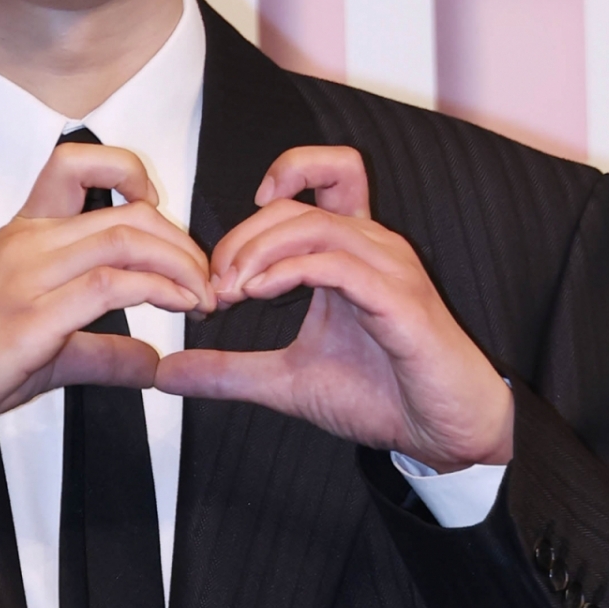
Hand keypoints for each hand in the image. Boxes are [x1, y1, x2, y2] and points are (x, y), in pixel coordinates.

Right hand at [0, 141, 215, 450]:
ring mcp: (25, 277)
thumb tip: (154, 366)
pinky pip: (108, 288)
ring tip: (202, 300)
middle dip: (182, 242)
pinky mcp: (28, 321)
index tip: (161, 214)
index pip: (75, 162)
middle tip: (206, 281)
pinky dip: (157, 293)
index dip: (130, 171)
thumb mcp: (40, 350)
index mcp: (22, 234)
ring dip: (180, 266)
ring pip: (124, 239)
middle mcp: (26, 243)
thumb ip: (101, 352)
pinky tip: (176, 315)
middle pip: (126, 210)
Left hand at [154, 146, 513, 470]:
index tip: (229, 248)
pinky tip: (258, 294)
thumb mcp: (285, 382)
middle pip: (298, 204)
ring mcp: (390, 269)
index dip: (276, 183)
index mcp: (351, 251)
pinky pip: (338, 263)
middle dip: (241, 237)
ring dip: (257, 252)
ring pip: (314, 225)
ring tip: (229, 292)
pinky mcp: (401, 300)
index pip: (324, 175)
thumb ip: (227, 371)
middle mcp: (373, 247)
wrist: (443, 433)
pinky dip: (290, 271)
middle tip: (212, 287)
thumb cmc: (381, 395)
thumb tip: (165, 371)